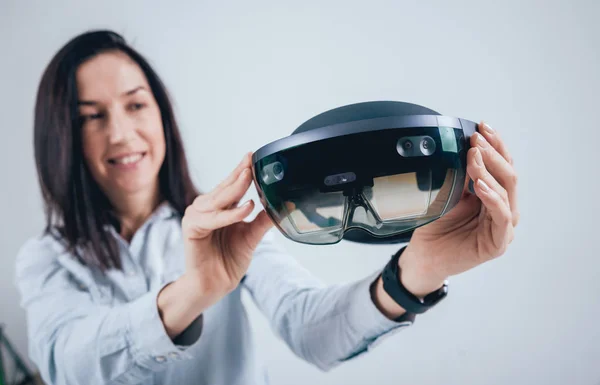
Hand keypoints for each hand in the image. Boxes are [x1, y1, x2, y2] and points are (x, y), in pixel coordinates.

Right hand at [181, 152, 273, 299]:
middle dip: (239, 173)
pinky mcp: (191, 228)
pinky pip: (213, 218)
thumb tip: (286, 206)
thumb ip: (264, 220)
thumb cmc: (229, 260)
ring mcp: (196, 216)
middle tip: (251, 159)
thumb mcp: (252, 236)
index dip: (241, 170)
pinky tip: (246, 208)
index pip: (231, 184)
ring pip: (218, 199)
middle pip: (224, 187)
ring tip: (249, 177)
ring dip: (235, 189)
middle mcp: (205, 208)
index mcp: (218, 207)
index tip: (253, 155)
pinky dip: (229, 214)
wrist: (215, 284)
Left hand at [398, 121, 519, 294]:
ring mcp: (503, 227)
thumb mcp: (446, 192)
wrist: (424, 256)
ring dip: (489, 170)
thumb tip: (462, 145)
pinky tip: (480, 184)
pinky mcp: (498, 243)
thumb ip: (458, 173)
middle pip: (508, 175)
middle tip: (477, 138)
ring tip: (474, 156)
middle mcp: (503, 209)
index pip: (502, 165)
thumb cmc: (436, 226)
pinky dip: (492, 197)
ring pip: (506, 191)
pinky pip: (500, 215)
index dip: (495, 145)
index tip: (482, 127)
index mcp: (495, 196)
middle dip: (493, 153)